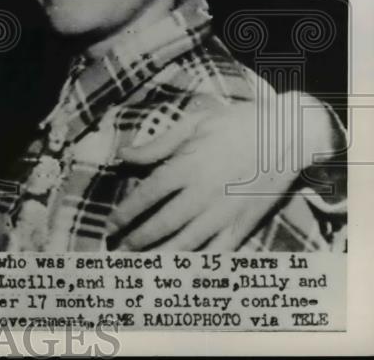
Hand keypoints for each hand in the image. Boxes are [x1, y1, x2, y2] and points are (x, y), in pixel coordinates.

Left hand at [108, 94, 313, 249]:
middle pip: (163, 223)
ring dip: (160, 255)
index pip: (147, 195)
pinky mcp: (244, 224)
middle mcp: (202, 194)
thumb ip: (157, 144)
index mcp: (187, 166)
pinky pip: (218, 251)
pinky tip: (183, 273)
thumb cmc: (237, 124)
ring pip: (187, 242)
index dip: (126, 212)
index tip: (110, 224)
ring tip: (140, 266)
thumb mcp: (194, 124)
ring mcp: (224, 213)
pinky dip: (199, 264)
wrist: (287, 136)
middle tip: (117, 251)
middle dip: (137, 239)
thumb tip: (122, 155)